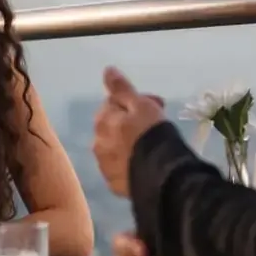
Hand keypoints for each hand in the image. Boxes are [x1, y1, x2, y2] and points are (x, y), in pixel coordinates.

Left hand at [91, 67, 165, 198]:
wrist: (158, 175)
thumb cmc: (151, 134)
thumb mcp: (141, 105)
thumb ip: (122, 88)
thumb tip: (107, 70)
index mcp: (102, 121)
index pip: (114, 103)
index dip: (135, 101)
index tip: (157, 104)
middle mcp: (97, 143)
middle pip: (112, 126)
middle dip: (130, 122)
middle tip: (155, 124)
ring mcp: (104, 166)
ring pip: (114, 148)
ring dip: (127, 143)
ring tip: (149, 146)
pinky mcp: (113, 184)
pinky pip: (120, 168)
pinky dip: (129, 162)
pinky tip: (145, 163)